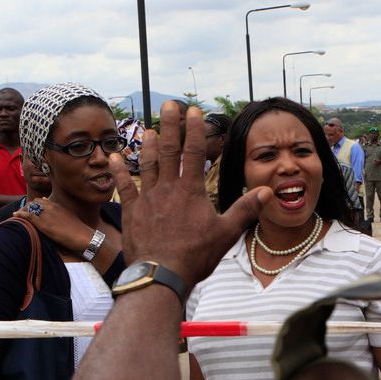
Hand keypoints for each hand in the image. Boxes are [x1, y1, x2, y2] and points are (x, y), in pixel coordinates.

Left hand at [14, 197, 91, 253]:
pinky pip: (27, 215)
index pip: (41, 200)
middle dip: (27, 207)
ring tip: (17, 215)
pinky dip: (20, 214)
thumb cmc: (78, 230)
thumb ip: (60, 212)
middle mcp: (51, 207)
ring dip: (22, 210)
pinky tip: (15, 216)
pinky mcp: (43, 224)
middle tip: (21, 213)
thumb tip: (53, 209)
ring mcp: (47, 214)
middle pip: (34, 202)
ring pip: (29, 207)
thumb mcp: (69, 217)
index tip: (30, 210)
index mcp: (58, 205)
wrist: (83, 236)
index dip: (34, 205)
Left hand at [110, 103, 270, 291]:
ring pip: (146, 164)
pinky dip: (119, 170)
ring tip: (148, 129)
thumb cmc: (195, 255)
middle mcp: (167, 188)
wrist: (161, 274)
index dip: (195, 130)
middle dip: (169, 125)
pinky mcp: (132, 211)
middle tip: (168, 105)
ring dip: (147, 145)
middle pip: (168, 150)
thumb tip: (267, 191)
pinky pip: (124, 186)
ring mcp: (148, 198)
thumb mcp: (226, 233)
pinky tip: (113, 157)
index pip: (194, 153)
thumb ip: (246, 209)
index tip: (195, 112)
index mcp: (190, 191)